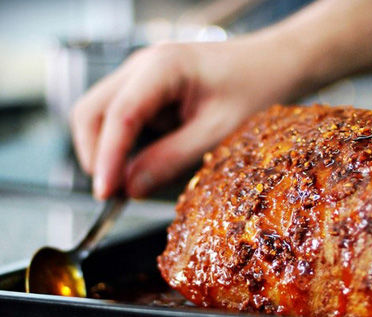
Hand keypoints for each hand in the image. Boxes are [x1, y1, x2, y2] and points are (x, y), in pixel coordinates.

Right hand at [70, 38, 302, 198]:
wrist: (276, 65)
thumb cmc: (257, 89)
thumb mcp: (218, 132)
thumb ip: (171, 159)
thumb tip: (130, 188)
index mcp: (162, 67)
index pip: (118, 115)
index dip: (106, 158)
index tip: (105, 193)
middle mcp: (143, 66)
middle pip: (92, 111)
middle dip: (96, 154)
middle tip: (112, 193)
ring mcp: (144, 77)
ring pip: (102, 115)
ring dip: (108, 150)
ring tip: (129, 184)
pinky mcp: (150, 91)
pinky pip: (124, 119)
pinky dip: (126, 145)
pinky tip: (144, 165)